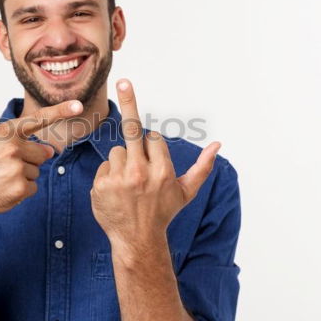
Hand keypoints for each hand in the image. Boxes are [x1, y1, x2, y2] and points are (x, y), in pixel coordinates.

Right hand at [0, 99, 83, 221]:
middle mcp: (12, 147)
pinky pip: (33, 187)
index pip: (38, 119)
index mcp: (5, 132)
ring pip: (37, 171)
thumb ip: (21, 141)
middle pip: (43, 153)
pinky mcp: (20, 187)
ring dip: (24, 177)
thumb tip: (50, 150)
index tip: (78, 106)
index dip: (60, 111)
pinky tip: (4, 189)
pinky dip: (22, 191)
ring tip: (1, 178)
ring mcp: (16, 167)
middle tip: (4, 167)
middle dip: (30, 161)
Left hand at [90, 79, 220, 249]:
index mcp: (163, 171)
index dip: (151, 146)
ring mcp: (120, 178)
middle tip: (123, 81)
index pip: (152, 138)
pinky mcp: (101, 185)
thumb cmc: (163, 213)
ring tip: (128, 185)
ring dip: (122, 161)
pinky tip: (116, 191)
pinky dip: (110, 174)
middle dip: (129, 101)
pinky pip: (105, 165)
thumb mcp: (186, 192)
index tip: (150, 154)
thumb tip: (218, 145)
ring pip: (118, 150)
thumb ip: (202, 167)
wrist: (137, 240)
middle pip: (132, 129)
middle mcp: (141, 173)